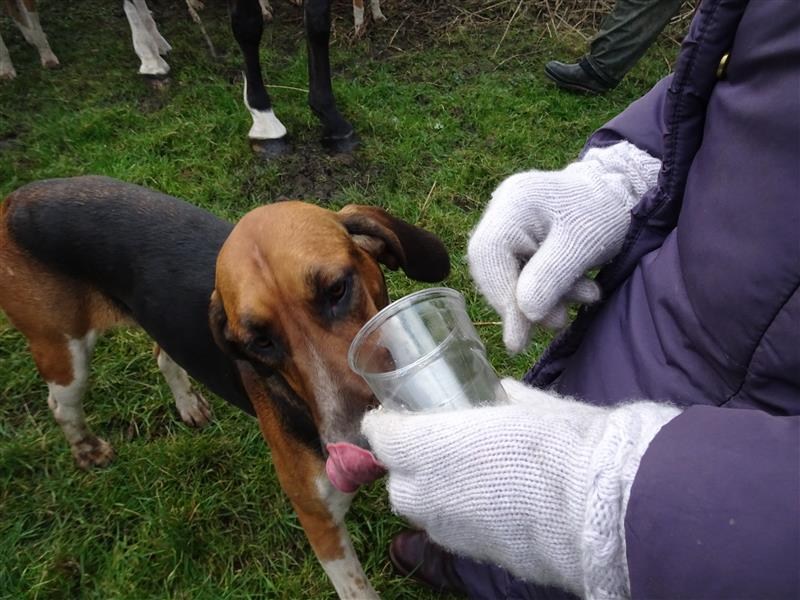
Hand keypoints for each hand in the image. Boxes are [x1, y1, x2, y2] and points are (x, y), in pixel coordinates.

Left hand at [361, 379, 679, 596]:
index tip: (395, 416)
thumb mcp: (528, 403)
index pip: (381, 435)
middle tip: (435, 446)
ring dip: (432, 493)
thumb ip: (500, 397)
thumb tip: (499, 391)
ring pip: (421, 511)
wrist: (598, 508)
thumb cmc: (561, 443)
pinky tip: (488, 504)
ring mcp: (448, 528)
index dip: (385, 424)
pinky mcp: (472, 553)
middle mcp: (427, 491)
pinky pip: (450, 531)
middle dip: (408, 464)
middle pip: (397, 480)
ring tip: (463, 476)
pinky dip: (458, 515)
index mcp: (429, 444)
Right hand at [468, 141, 660, 351]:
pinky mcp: (518, 239)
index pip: (489, 254)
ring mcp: (506, 224)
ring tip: (576, 305)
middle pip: (491, 267)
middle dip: (521, 303)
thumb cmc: (604, 212)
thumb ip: (552, 276)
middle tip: (557, 322)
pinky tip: (574, 293)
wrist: (619, 194)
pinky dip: (544, 290)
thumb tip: (526, 313)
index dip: (501, 296)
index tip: (519, 336)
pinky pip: (519, 272)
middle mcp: (501, 210)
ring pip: (505, 274)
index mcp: (514, 202)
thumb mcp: (584, 244)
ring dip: (538, 300)